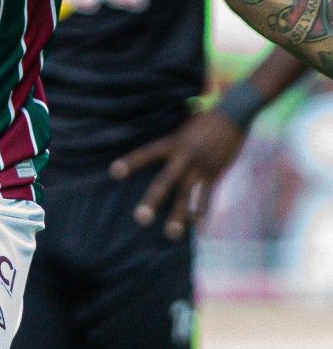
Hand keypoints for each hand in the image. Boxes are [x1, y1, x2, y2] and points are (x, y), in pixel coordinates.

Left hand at [109, 108, 247, 239]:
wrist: (234, 114)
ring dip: (180, 216)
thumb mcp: (182, 130)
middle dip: (153, 201)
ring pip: (187, 195)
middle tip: (141, 219)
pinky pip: (208, 196)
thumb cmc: (203, 122)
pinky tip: (197, 228)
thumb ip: (169, 146)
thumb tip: (152, 157)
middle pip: (165, 181)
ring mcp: (201, 167)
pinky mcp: (216, 174)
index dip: (131, 162)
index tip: (114, 172)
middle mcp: (184, 157)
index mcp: (173, 143)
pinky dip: (203, 212)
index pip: (148, 153)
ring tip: (171, 234)